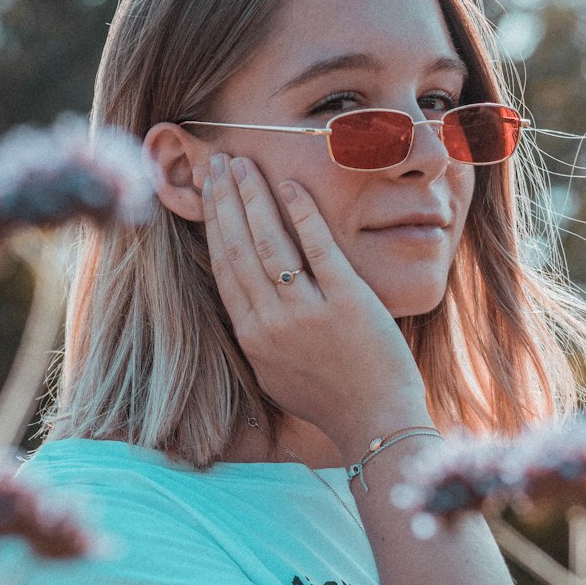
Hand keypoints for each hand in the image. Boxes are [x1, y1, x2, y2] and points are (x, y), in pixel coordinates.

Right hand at [199, 153, 428, 448]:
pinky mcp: (347, 302)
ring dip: (253, 196)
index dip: (213, 223)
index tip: (210, 191)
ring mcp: (308, 312)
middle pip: (238, 247)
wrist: (375, 423)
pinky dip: (302, 212)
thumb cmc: (330, 400)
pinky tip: (291, 183)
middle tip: (221, 161)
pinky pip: (318, 248)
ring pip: (268, 242)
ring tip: (245, 164)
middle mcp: (272, 323)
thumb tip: (244, 297)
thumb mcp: (276, 372)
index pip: (224, 266)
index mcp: (252, 337)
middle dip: (226, 199)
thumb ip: (258, 335)